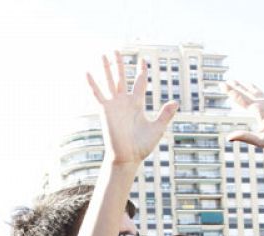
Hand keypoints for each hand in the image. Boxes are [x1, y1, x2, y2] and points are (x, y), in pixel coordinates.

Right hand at [86, 51, 177, 165]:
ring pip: (110, 82)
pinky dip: (92, 84)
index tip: (143, 60)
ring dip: (107, 68)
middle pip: (122, 78)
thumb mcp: (158, 128)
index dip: (141, 71)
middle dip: (120, 64)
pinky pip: (97, 95)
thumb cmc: (142, 146)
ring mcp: (114, 105)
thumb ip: (165, 114)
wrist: (128, 157)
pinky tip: (87, 72)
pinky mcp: (105, 111)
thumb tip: (175, 102)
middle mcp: (124, 102)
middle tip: (117, 50)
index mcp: (137, 104)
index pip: (139, 82)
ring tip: (103, 54)